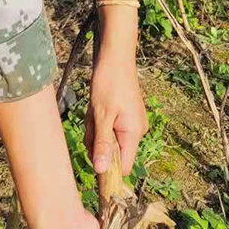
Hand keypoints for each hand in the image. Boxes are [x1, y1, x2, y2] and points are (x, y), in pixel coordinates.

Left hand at [86, 54, 147, 175]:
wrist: (115, 58)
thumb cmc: (109, 84)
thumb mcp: (101, 116)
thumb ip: (101, 144)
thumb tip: (100, 170)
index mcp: (134, 133)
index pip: (123, 167)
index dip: (108, 169)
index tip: (92, 156)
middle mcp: (136, 131)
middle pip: (112, 153)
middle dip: (97, 142)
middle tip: (92, 121)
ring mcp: (131, 123)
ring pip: (108, 139)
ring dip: (96, 129)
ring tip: (95, 110)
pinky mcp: (125, 116)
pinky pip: (109, 128)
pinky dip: (99, 121)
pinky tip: (97, 107)